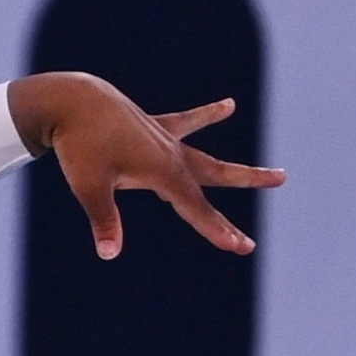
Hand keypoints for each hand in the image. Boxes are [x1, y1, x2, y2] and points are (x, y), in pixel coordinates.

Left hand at [7, 72, 285, 259]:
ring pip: (208, 158)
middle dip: (246, 186)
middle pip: (214, 178)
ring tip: (275, 171)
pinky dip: (205, 116)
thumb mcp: (88, 187)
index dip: (217, 231)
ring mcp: (165, 139)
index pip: (195, 208)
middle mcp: (171, 154)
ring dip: (236, 169)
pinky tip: (229, 106)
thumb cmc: (79, 145)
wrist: (73, 101)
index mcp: (162, 171)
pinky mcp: (153, 127)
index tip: (243, 246)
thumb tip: (109, 254)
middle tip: (282, 183)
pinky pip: (185, 123)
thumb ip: (104, 220)